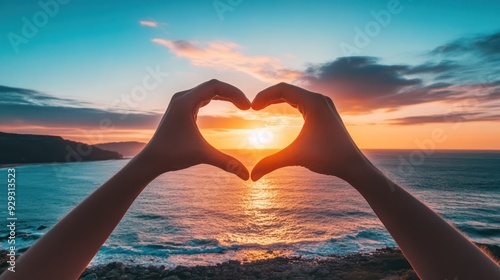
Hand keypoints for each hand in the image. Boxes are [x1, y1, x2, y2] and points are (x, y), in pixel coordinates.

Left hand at [140, 79, 250, 179]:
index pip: (215, 86)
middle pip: (213, 85)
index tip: (247, 107)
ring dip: (225, 95)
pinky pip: (202, 96)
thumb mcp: (202, 156)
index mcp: (185, 102)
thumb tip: (246, 176)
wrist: (151, 160)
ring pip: (207, 90)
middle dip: (232, 94)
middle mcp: (182, 97)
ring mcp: (180, 101)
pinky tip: (226, 104)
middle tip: (247, 106)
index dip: (234, 93)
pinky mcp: (181, 108)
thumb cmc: (173, 156)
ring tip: (241, 105)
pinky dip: (216, 98)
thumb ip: (226, 163)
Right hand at [251, 82, 367, 181]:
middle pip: (288, 90)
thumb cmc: (328, 158)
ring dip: (278, 99)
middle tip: (254, 108)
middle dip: (268, 97)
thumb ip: (271, 163)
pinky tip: (280, 112)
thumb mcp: (295, 157)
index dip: (264, 96)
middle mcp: (320, 99)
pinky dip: (288, 104)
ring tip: (262, 107)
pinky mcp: (326, 112)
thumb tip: (252, 177)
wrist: (353, 165)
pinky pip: (303, 101)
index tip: (252, 108)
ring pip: (295, 95)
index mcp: (313, 102)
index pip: (282, 89)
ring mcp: (324, 104)